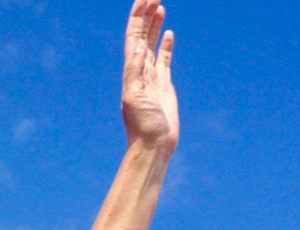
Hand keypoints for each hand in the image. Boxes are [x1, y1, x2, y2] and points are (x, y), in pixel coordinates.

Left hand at [122, 0, 177, 154]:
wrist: (153, 145)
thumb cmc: (142, 125)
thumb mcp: (134, 96)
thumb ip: (135, 72)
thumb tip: (139, 47)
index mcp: (131, 71)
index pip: (133, 37)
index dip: (137, 17)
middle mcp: (139, 71)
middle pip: (142, 36)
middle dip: (146, 15)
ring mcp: (152, 77)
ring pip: (153, 44)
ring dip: (154, 26)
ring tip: (159, 6)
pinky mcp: (164, 85)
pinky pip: (164, 59)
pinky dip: (166, 45)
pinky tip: (169, 33)